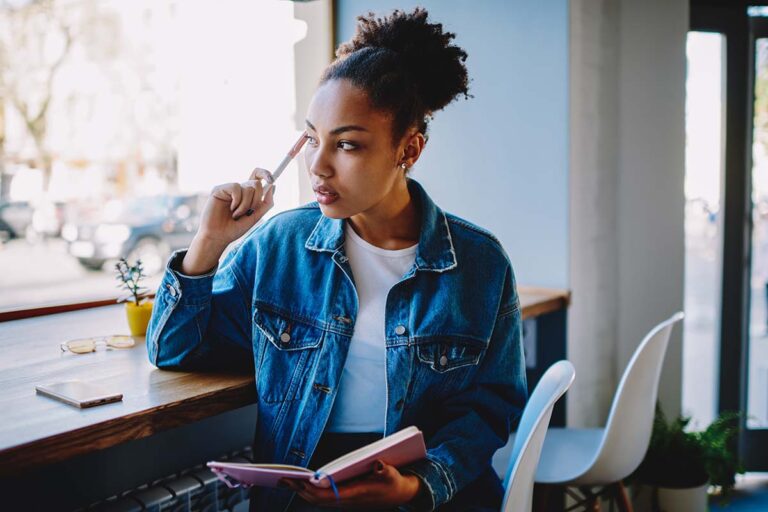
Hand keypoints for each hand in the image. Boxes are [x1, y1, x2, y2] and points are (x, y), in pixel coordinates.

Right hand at [197, 167, 274, 245]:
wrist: (218, 236)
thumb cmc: (234, 228)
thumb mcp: (255, 216)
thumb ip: (266, 203)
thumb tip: (273, 186)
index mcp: (247, 195)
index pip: (257, 177)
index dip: (265, 174)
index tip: (272, 180)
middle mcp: (238, 190)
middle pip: (256, 183)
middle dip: (257, 200)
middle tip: (248, 211)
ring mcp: (228, 189)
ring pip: (248, 188)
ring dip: (245, 205)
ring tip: (236, 215)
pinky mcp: (219, 189)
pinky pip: (236, 187)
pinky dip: (237, 201)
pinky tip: (231, 209)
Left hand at [279, 460, 422, 509]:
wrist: (400, 494)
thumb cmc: (395, 482)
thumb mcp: (393, 474)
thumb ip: (385, 469)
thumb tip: (379, 464)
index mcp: (355, 494)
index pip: (327, 496)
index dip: (312, 490)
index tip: (298, 481)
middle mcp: (346, 501)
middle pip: (317, 500)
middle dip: (299, 490)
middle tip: (282, 479)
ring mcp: (344, 501)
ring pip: (318, 501)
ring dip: (301, 492)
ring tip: (286, 481)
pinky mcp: (344, 499)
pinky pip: (322, 498)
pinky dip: (310, 492)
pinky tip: (302, 484)